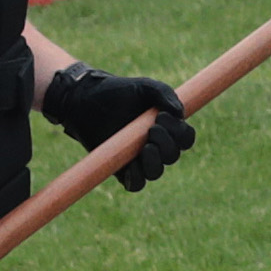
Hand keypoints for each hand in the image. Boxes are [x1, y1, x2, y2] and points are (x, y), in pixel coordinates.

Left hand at [41, 62, 193, 190]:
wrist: (85, 100)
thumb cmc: (116, 92)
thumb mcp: (143, 86)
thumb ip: (164, 93)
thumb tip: (180, 113)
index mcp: (165, 127)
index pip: (185, 138)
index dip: (180, 133)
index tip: (162, 117)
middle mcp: (154, 145)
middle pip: (173, 156)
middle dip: (167, 144)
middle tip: (152, 128)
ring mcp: (137, 158)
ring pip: (156, 172)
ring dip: (155, 162)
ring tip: (145, 147)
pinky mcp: (120, 168)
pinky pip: (135, 184)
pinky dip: (138, 178)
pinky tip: (134, 164)